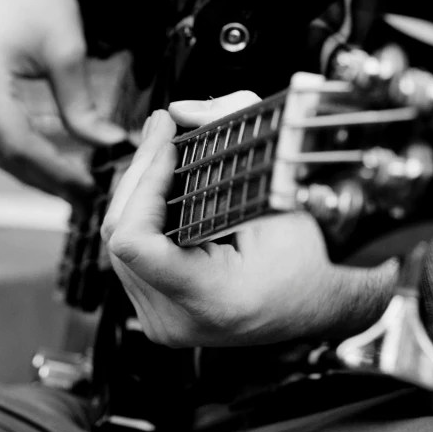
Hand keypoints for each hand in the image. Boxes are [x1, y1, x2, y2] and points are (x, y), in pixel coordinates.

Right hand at [0, 0, 125, 201]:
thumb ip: (82, 107)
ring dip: (31, 169)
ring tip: (69, 184)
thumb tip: (110, 145)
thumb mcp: (66, 52)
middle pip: (2, 155)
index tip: (91, 189)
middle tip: (84, 196)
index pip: (20, 147)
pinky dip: (16, 149)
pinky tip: (45, 158)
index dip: (57, 174)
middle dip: (45, 180)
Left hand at [102, 92, 396, 347]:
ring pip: (117, 239)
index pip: (134, 241)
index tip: (170, 144)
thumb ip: (234, 137)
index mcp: (210, 300)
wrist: (315, 305)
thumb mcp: (281, 193)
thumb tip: (178, 110)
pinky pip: (128, 252)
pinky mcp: (154, 311)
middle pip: (120, 231)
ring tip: (163, 152)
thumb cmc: (308, 258)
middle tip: (163, 129)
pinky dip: (142, 211)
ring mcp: (160, 321)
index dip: (145, 182)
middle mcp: (175, 321)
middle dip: (140, 172)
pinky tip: (162, 186)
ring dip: (138, 189)